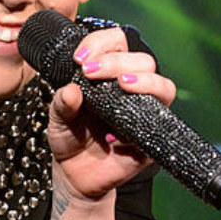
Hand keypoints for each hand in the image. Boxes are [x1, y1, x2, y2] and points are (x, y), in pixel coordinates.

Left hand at [46, 27, 174, 200]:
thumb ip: (61, 104)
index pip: (117, 43)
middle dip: (117, 61)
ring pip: (163, 86)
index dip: (101, 43)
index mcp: (108, 74)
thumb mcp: (56, 119)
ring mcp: (145, 111)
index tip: (80, 59)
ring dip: (144, 81)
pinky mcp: (150, 136)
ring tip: (121, 85)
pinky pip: (159, 123)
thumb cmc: (70, 139)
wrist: (75, 176)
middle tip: (90, 71)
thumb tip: (71, 90)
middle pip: (143, 60)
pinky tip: (113, 135)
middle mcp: (131, 88)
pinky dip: (140, 122)